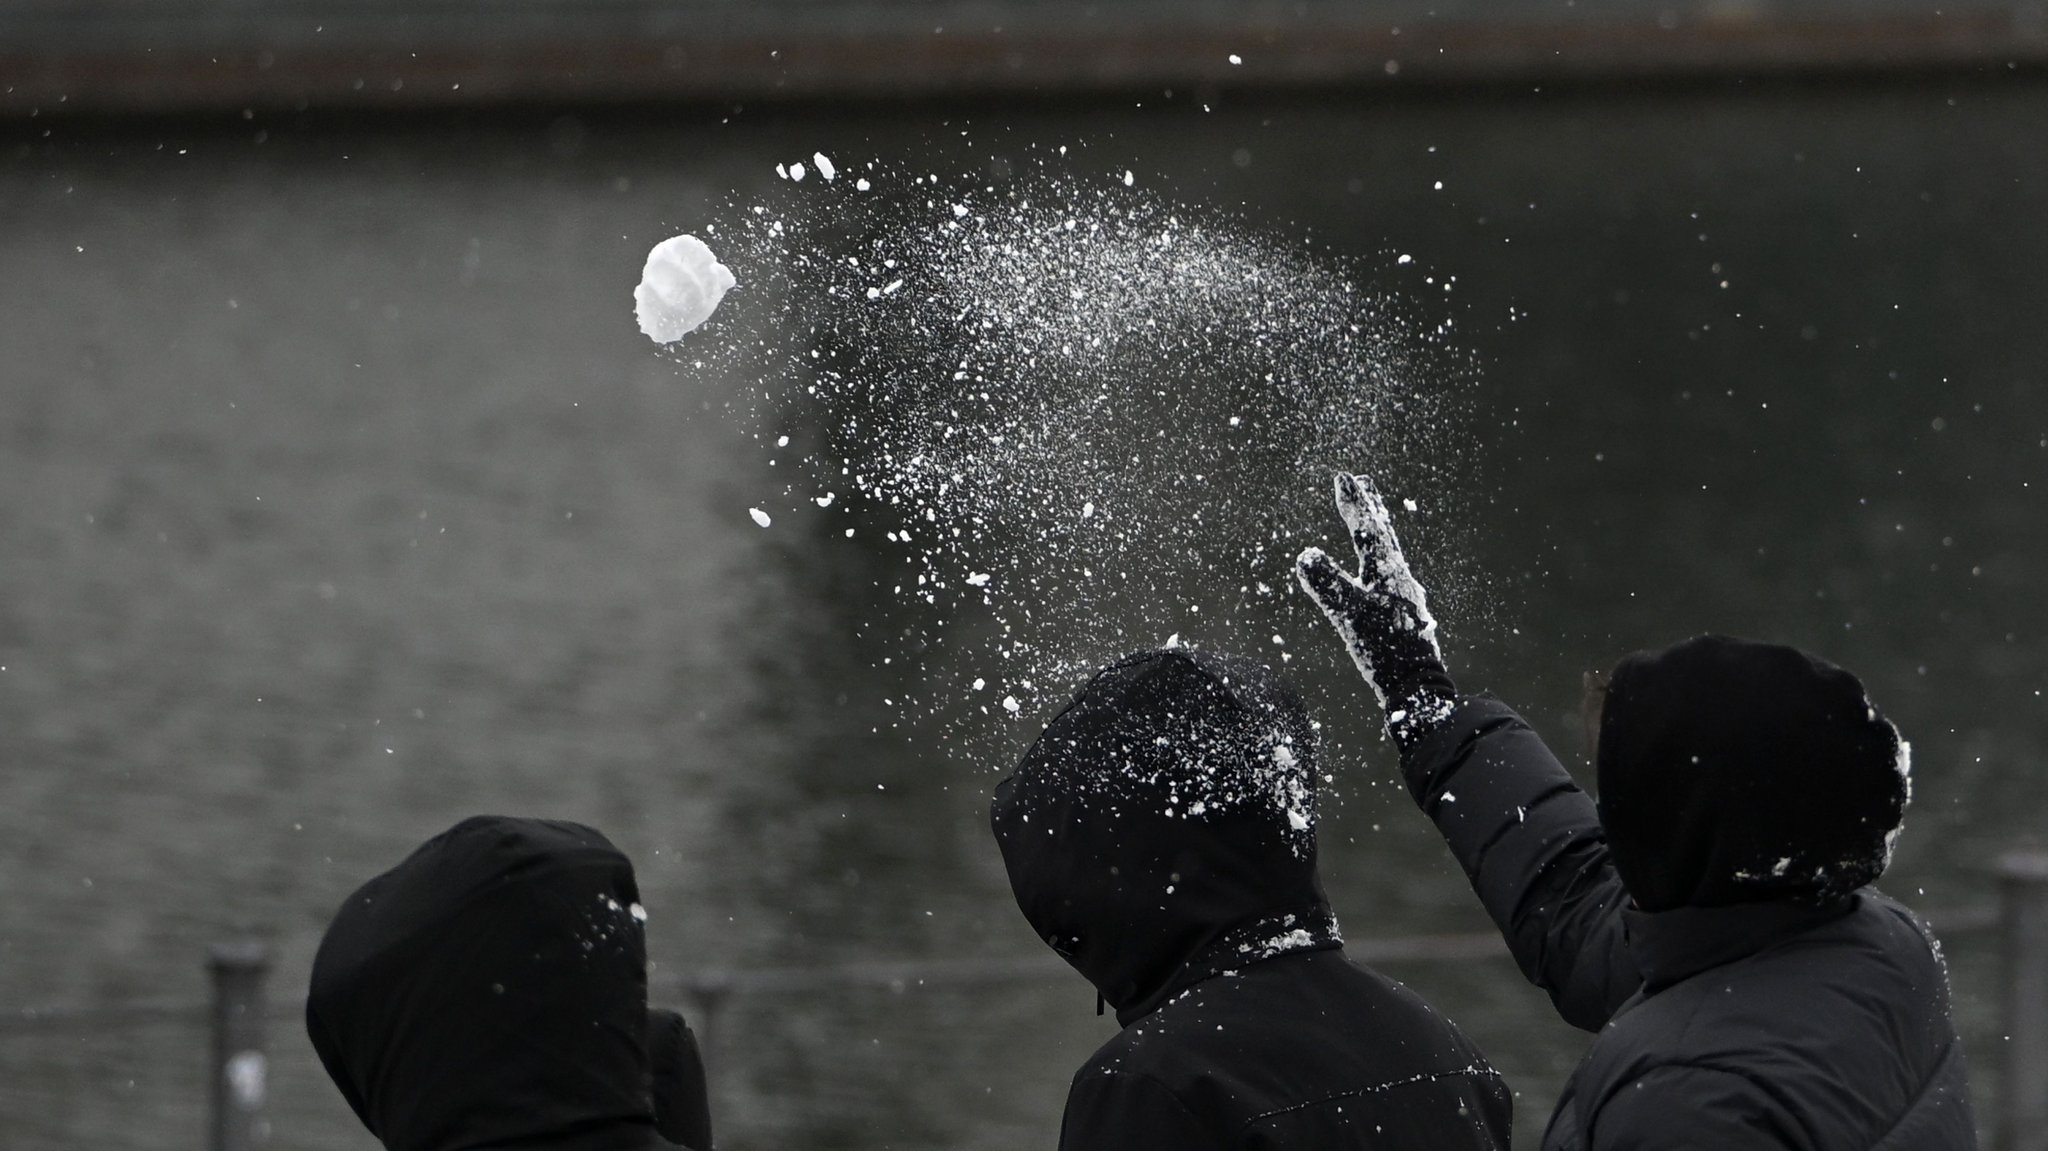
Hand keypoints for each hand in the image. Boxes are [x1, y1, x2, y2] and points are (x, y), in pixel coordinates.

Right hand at [1295, 472, 1456, 745]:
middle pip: (1383, 534)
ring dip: (1375, 530)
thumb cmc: (1384, 649)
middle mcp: (1398, 577)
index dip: (1354, 503)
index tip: (1343, 477)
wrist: (1415, 685)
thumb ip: (1327, 584)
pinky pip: (1386, 572)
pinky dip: (1376, 557)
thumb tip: (1305, 555)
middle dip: (1370, 507)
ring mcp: (1401, 594)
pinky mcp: (1401, 612)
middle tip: (1364, 482)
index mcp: (1387, 572)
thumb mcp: (1348, 614)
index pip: (1367, 528)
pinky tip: (1376, 572)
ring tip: (1369, 520)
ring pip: (1386, 552)